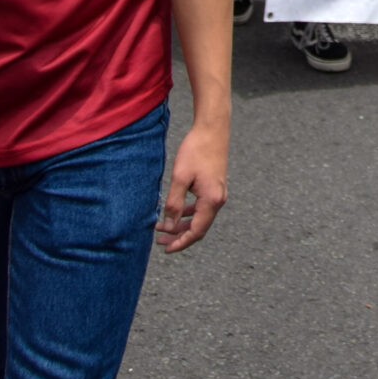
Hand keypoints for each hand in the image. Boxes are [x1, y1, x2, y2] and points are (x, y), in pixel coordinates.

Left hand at [156, 121, 227, 252]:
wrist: (212, 130)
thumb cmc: (196, 151)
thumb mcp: (180, 177)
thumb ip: (174, 203)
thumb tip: (168, 224)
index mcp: (211, 200)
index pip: (196, 231)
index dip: (180, 243)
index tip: (165, 249)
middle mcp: (218, 200)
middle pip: (199, 227)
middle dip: (179, 236)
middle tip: (159, 239)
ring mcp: (218, 193)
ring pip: (200, 218)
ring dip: (182, 224)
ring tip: (162, 226)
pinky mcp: (214, 187)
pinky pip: (202, 207)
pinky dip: (188, 213)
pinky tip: (175, 210)